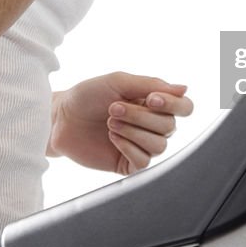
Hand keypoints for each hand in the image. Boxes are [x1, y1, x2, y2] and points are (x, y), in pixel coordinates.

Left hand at [47, 72, 193, 174]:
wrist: (60, 117)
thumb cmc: (88, 95)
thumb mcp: (119, 82)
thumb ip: (151, 84)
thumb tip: (184, 88)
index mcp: (153, 104)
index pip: (184, 108)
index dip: (174, 105)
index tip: (151, 99)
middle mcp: (151, 125)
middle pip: (170, 127)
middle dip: (141, 116)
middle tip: (113, 108)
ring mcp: (140, 145)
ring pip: (159, 145)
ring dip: (134, 131)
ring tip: (110, 123)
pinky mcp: (127, 164)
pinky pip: (144, 161)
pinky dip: (129, 147)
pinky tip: (112, 138)